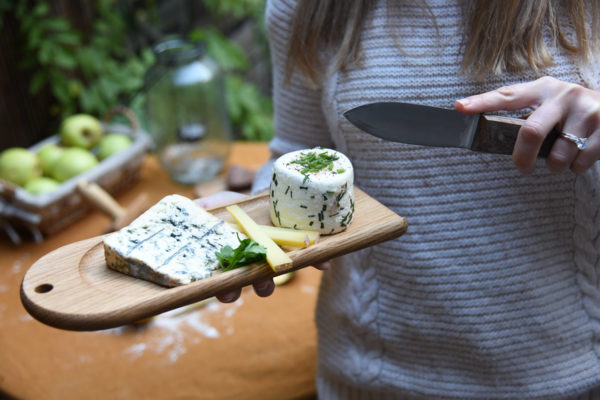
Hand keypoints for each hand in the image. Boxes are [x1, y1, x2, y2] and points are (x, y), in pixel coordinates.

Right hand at [195, 191, 331, 302]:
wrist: (265, 196)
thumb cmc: (237, 207)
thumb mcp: (219, 204)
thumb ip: (206, 207)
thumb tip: (195, 208)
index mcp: (235, 260)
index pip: (228, 282)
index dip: (225, 290)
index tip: (223, 292)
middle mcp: (256, 265)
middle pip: (254, 284)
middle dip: (253, 287)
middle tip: (250, 285)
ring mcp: (278, 258)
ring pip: (280, 275)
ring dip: (281, 276)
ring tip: (281, 271)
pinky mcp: (300, 249)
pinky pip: (311, 260)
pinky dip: (318, 261)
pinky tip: (324, 263)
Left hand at [455, 76, 599, 174]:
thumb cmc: (571, 112)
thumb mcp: (548, 105)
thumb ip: (526, 116)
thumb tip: (489, 136)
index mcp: (542, 89)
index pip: (506, 96)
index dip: (482, 103)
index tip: (460, 107)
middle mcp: (563, 95)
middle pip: (531, 131)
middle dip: (522, 158)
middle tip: (522, 169)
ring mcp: (587, 110)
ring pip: (558, 155)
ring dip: (555, 166)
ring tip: (561, 159)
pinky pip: (581, 161)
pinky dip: (577, 168)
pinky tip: (580, 157)